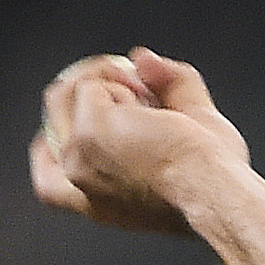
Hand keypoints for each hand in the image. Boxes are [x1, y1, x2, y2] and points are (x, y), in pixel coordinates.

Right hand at [30, 47, 248, 236]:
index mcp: (98, 205)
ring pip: (68, 90)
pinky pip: (90, 84)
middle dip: (90, 81)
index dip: (52, 139)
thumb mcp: (189, 134)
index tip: (81, 103)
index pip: (48, 180)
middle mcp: (78, 186)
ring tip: (148, 101)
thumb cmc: (215, 185)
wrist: (215, 193)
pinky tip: (146, 107)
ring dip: (109, 79)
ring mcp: (77, 157)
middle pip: (54, 112)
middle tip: (136, 86)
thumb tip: (143, 58)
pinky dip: (121, 81)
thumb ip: (169, 88)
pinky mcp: (86, 132)